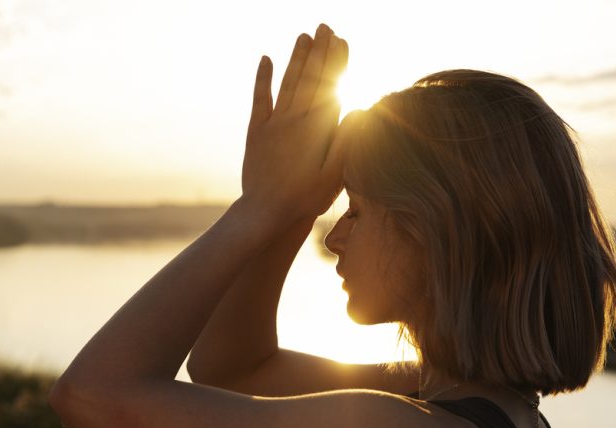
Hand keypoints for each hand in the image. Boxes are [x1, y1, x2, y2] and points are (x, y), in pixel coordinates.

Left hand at [240, 24, 348, 222]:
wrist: (266, 212)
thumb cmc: (305, 198)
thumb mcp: (334, 175)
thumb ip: (346, 141)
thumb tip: (358, 109)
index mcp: (316, 128)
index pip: (330, 86)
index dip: (336, 62)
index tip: (342, 40)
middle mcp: (294, 120)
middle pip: (309, 78)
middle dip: (319, 51)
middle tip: (325, 27)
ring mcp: (274, 123)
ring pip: (288, 83)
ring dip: (296, 58)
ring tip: (304, 36)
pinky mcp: (257, 132)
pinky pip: (260, 99)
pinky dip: (263, 78)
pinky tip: (266, 59)